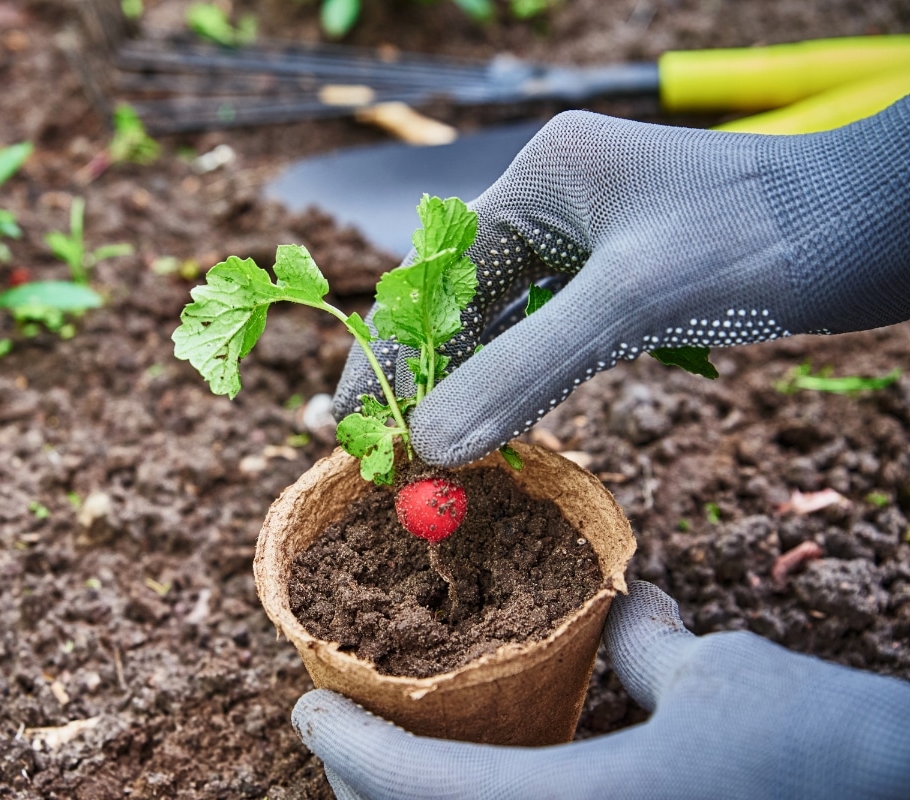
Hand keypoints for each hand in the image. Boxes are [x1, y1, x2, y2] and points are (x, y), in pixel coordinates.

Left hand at [293, 581, 909, 799]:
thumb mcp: (720, 679)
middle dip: (366, 792)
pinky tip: (496, 783)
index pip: (421, 790)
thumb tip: (625, 613)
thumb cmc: (826, 755)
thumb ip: (647, 648)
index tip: (305, 709)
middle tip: (334, 734)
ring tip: (392, 761)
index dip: (350, 751)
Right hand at [334, 99, 909, 466]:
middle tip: (381, 453)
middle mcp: (552, 205)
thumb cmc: (763, 237)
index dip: (385, 355)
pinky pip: (548, 338)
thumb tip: (433, 442)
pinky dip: (522, 386)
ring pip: (501, 325)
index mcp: (539, 179)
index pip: (431, 276)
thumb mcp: (632, 302)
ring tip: (428, 457)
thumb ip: (526, 370)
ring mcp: (587, 243)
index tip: (346, 424)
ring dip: (468, 389)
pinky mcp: (620, 280)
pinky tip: (500, 432)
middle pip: (457, 303)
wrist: (879, 229)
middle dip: (420, 378)